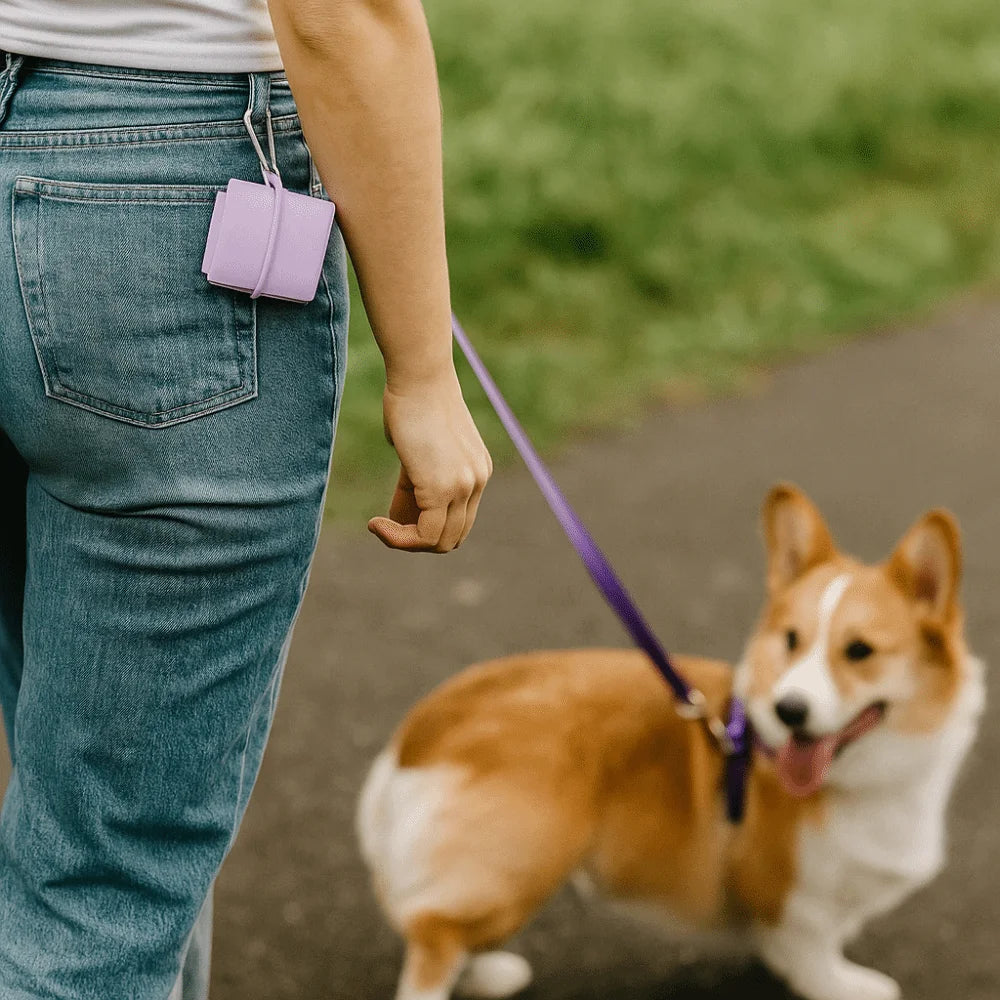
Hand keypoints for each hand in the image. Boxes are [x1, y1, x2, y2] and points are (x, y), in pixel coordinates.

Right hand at [367, 369, 491, 551]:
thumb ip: (417, 476)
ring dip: (405, 541)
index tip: (397, 512)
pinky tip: (376, 524)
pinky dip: (397, 538)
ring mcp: (463, 486)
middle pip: (453, 537)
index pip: (459, 519)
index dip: (428, 525)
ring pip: (438, 542)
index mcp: (477, 470)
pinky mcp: (441, 489)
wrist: (419, 376)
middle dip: (418, 538)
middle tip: (387, 523)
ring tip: (380, 526)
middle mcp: (477, 480)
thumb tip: (401, 509)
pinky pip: (422, 535)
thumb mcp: (418, 445)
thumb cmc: (411, 400)